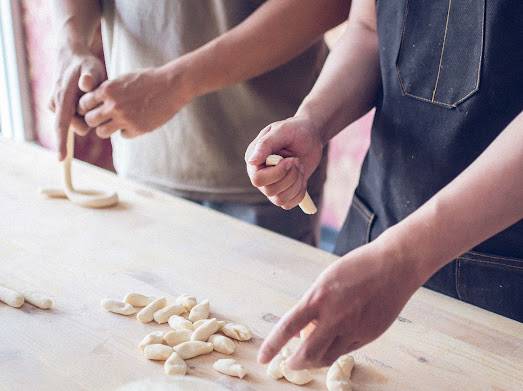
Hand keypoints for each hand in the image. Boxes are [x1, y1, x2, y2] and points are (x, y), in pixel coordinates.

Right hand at [49, 47, 105, 159]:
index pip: (62, 125)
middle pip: (79, 127)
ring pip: (79, 123)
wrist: (72, 56)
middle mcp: (56, 104)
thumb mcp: (92, 67)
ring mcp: (56, 106)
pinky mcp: (59, 108)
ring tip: (88, 95)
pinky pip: (76, 119)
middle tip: (94, 98)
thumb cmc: (86, 64)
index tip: (60, 159)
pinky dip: (83, 113)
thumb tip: (86, 84)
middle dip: (90, 119)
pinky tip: (85, 99)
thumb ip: (91, 76)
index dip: (62, 142)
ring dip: (87, 114)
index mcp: (62, 97)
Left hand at [77, 65, 191, 138]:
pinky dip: (126, 131)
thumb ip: (109, 90)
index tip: (93, 108)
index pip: (84, 103)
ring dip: (106, 129)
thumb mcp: (124, 79)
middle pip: (90, 120)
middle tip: (102, 118)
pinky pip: (123, 135)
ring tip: (115, 124)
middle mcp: (113, 105)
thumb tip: (95, 101)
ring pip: (102, 132)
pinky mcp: (137, 129)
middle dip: (94, 120)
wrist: (172, 86)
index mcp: (108, 89)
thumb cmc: (149, 79)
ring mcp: (125, 119)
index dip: (87, 107)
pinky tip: (135, 123)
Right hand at [245, 116, 322, 209]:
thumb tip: (251, 161)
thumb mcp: (281, 131)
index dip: (277, 173)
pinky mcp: (284, 192)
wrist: (310, 136)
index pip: (258, 180)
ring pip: (280, 200)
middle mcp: (260, 175)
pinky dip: (299, 192)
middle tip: (296, 161)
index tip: (290, 160)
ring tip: (299, 166)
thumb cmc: (294, 130)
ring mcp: (271, 185)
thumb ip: (265, 145)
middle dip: (290, 177)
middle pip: (270, 191)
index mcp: (254, 160)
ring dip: (296, 183)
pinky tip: (301, 177)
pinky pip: (289, 204)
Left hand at [258, 238, 420, 368]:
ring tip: (308, 358)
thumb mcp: (326, 280)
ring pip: (327, 358)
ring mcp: (353, 328)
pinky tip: (332, 345)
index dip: (272, 346)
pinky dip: (334, 352)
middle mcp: (334, 316)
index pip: (287, 328)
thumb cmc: (357, 267)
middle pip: (307, 353)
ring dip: (314, 362)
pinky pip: (345, 351)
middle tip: (289, 365)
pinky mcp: (369, 335)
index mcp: (318, 297)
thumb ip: (313, 306)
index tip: (263, 358)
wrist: (394, 265)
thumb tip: (302, 332)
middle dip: (294, 364)